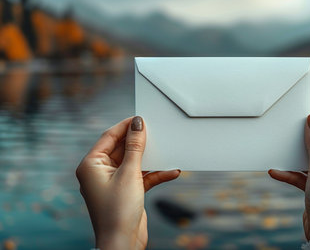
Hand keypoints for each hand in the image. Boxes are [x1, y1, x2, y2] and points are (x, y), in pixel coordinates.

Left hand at [76, 116, 180, 249]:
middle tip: (157, 131)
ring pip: (134, 162)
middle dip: (141, 142)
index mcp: (91, 165)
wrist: (123, 243)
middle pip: (123, 149)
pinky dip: (155, 174)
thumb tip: (137, 124)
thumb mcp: (129, 173)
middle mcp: (100, 172)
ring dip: (151, 159)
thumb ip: (135, 147)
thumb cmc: (118, 210)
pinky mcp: (127, 191)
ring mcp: (114, 182)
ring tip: (167, 149)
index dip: (126, 126)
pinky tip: (172, 171)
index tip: (142, 118)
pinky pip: (142, 176)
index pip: (109, 137)